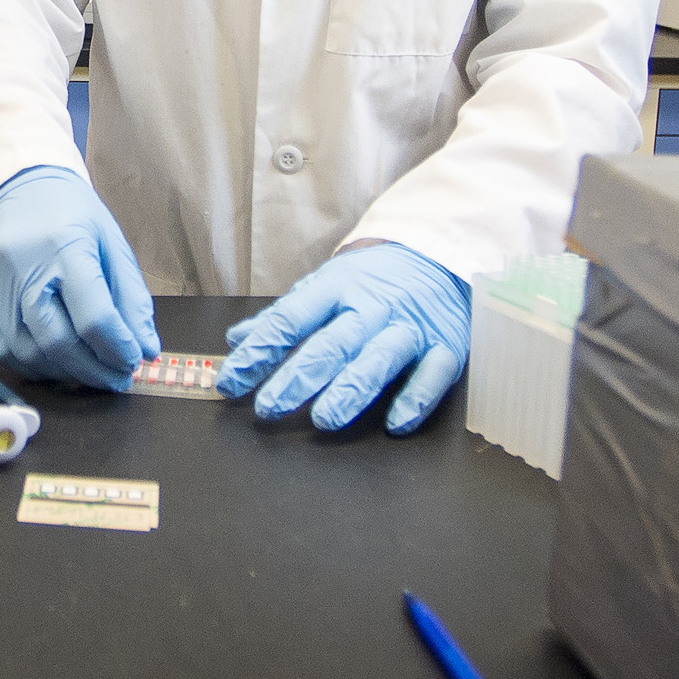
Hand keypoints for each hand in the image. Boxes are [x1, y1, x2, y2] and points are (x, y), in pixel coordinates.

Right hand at [0, 165, 158, 390]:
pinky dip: (30, 364)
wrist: (17, 183)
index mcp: (65, 247)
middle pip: (58, 341)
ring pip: (27, 351)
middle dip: (93, 370)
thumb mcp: (111, 242)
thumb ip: (132, 298)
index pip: (94, 317)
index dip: (118, 349)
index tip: (132, 360)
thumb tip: (145, 349)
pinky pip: (1, 347)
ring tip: (87, 370)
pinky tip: (53, 362)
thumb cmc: (68, 211)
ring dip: (63, 372)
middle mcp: (24, 266)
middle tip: (115, 378)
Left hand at [215, 242, 470, 433]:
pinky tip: (396, 424)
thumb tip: (236, 340)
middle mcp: (371, 307)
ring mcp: (410, 326)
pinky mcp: (446, 345)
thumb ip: (283, 317)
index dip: (259, 351)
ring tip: (324, 419)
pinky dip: (415, 398)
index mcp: (335, 288)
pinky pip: (433, 373)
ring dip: (350, 390)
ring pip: (378, 358)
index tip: (231, 380)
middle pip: (331, 343)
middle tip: (268, 407)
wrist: (438, 254)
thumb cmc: (371, 278)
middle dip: (298, 376)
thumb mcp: (324, 286)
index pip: (290, 320)